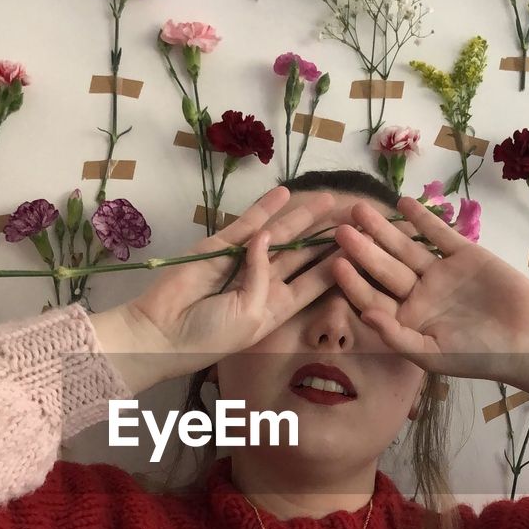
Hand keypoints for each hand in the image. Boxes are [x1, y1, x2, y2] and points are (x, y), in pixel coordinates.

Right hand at [116, 186, 346, 382]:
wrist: (163, 330)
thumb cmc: (210, 335)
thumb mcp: (252, 317)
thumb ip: (265, 279)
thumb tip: (266, 239)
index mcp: (277, 308)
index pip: (315, 283)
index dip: (339, 266)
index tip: (366, 252)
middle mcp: (265, 283)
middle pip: (304, 256)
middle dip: (329, 238)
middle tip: (357, 219)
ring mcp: (243, 262)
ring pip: (281, 235)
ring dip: (305, 218)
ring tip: (331, 200)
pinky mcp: (221, 246)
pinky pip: (248, 224)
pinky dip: (265, 208)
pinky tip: (285, 193)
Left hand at [330, 196, 528, 390]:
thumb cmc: (479, 356)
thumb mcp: (433, 355)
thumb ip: (396, 336)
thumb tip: (364, 314)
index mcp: (407, 320)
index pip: (372, 297)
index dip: (353, 281)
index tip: (335, 263)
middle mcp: (419, 294)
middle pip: (383, 267)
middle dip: (362, 248)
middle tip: (339, 228)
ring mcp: (440, 273)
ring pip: (405, 247)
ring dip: (383, 229)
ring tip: (361, 209)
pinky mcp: (464, 255)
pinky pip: (438, 234)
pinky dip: (422, 218)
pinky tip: (402, 203)